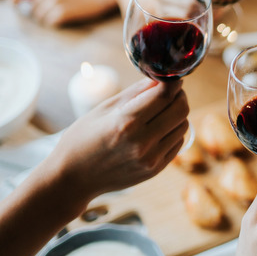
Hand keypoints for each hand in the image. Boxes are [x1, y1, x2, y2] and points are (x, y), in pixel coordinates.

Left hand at [7, 0, 117, 25]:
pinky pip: (50, 22)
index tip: (18, 8)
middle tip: (57, 8)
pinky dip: (56, 22)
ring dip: (49, 18)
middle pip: (31, 9)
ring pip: (40, 17)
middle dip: (40, 13)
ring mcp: (55, 0)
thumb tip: (23, 4)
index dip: (14, 3)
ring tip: (64, 11)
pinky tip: (66, 16)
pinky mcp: (63, 11)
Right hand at [48, 78, 188, 200]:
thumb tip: (160, 78)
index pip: (164, 95)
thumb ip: (136, 92)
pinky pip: (178, 143)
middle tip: (170, 92)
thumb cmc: (83, 138)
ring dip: (177, 114)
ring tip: (162, 111)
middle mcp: (142, 142)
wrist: (73, 178)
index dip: (173, 82)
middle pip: (181, 110)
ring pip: (183, 126)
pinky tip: (159, 129)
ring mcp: (151, 158)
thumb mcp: (104, 109)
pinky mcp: (156, 169)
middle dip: (179, 96)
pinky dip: (173, 131)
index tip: (173, 77)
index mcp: (126, 122)